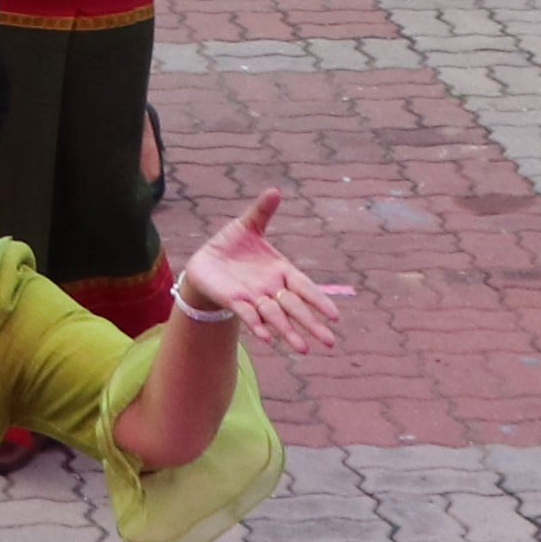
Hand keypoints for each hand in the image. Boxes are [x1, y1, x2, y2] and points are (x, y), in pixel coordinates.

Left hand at [170, 188, 351, 353]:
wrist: (205, 261)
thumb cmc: (231, 245)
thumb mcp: (247, 225)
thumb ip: (262, 212)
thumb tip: (275, 191)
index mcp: (280, 270)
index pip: (304, 287)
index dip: (318, 300)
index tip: (335, 316)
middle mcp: (271, 288)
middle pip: (295, 308)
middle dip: (312, 325)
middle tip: (331, 343)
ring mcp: (254, 298)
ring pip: (275, 317)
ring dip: (288, 332)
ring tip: (304, 349)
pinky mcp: (234, 301)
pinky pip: (249, 315)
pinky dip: (258, 325)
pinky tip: (268, 338)